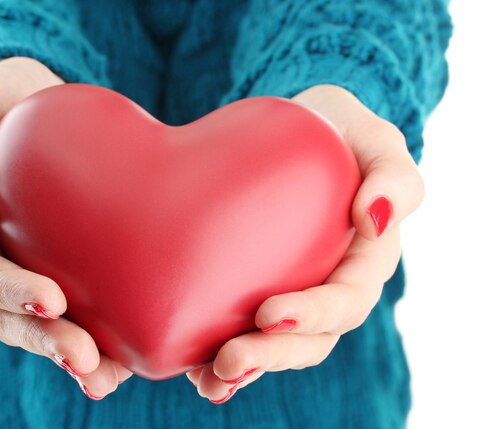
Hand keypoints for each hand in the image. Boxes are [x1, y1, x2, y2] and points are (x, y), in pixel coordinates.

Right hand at [0, 57, 131, 399]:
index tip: (52, 299)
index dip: (9, 291)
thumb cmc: (4, 105)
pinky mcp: (74, 267)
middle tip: (85, 357)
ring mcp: (34, 267)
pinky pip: (87, 309)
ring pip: (46, 324)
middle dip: (47, 339)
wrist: (47, 109)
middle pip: (10, 315)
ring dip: (75, 352)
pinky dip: (106, 337)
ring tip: (108, 375)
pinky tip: (132, 356)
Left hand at [187, 84, 423, 403]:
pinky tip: (190, 366)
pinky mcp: (255, 288)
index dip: (314, 314)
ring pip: (274, 344)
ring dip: (244, 366)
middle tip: (228, 361)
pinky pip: (241, 327)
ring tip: (207, 381)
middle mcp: (328, 286)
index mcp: (363, 261)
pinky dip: (217, 353)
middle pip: (308, 338)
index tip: (269, 314)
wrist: (296, 132)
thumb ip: (393, 175)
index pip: (346, 300)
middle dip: (270, 354)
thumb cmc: (340, 135)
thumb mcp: (374, 140)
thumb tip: (374, 216)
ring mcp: (292, 291)